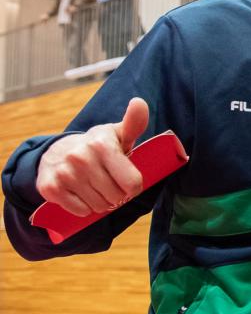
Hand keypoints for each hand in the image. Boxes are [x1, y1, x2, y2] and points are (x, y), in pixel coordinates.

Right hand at [36, 98, 151, 217]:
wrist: (57, 151)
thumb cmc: (98, 145)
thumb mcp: (118, 133)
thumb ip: (134, 122)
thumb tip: (139, 103)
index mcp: (102, 144)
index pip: (132, 183)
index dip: (133, 186)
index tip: (127, 180)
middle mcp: (81, 157)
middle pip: (116, 197)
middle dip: (117, 195)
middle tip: (109, 182)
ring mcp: (64, 173)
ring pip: (98, 206)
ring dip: (101, 202)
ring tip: (95, 187)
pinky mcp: (50, 188)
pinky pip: (80, 211)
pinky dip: (84, 207)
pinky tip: (80, 192)